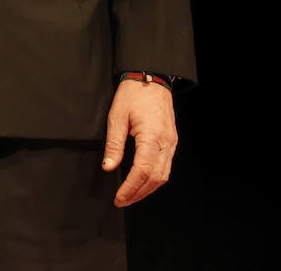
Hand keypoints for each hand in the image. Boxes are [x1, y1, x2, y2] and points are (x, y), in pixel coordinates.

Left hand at [102, 78, 177, 206]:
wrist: (151, 80)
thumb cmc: (133, 95)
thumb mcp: (116, 117)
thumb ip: (114, 145)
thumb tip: (108, 167)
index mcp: (152, 137)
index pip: (143, 171)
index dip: (131, 187)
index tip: (119, 198)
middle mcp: (166, 143)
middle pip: (156, 178)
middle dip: (139, 193)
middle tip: (122, 201)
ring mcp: (172, 143)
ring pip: (164, 175)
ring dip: (147, 189)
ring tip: (130, 196)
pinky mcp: (171, 142)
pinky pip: (166, 166)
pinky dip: (154, 178)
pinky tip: (142, 182)